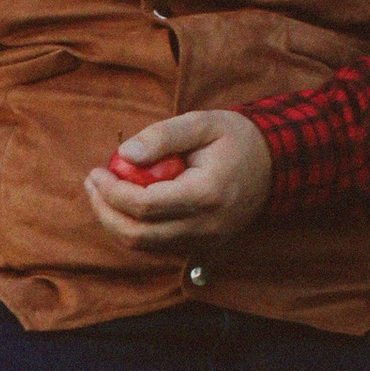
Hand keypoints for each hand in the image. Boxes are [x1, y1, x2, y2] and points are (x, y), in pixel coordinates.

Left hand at [85, 108, 272, 253]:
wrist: (277, 165)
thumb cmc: (237, 139)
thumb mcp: (202, 123)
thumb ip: (162, 136)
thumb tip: (124, 154)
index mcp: (206, 195)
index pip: (143, 206)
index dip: (111, 192)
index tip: (96, 171)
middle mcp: (206, 228)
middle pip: (138, 235)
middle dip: (105, 211)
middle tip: (92, 183)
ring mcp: (206, 242)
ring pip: (145, 246)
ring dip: (116, 222)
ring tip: (102, 192)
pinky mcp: (203, 247)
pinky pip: (158, 246)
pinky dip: (135, 229)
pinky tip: (126, 204)